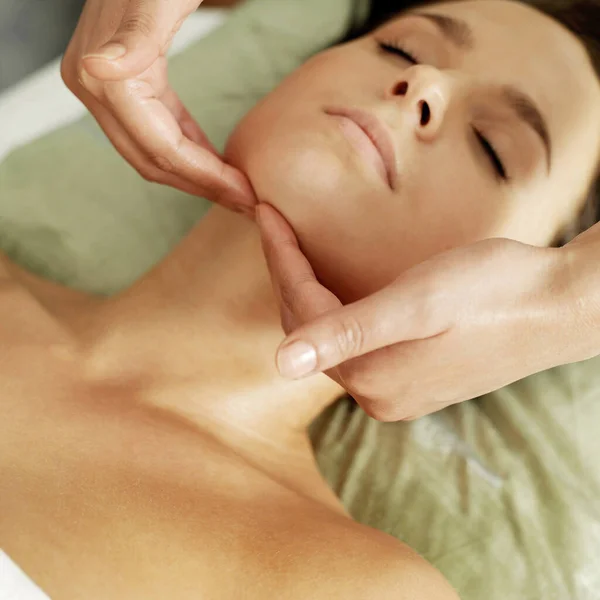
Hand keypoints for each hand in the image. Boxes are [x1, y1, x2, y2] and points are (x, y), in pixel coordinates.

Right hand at [61, 0, 255, 213]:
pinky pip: (155, 130)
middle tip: (248, 203)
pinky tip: (214, 162)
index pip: (162, 148)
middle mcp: (95, 89)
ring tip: (237, 189)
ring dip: (195, 175)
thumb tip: (97, 70)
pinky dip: (186, 149)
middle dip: (203, 186)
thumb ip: (135, 37)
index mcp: (105, 78)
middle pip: (153, 160)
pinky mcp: (119, 87)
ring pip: (151, 153)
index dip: (205, 178)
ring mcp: (103, 89)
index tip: (246, 195)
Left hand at [257, 203, 593, 421]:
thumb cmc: (494, 293)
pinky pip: (358, 346)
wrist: (560, 306)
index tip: (265, 213)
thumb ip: (347, 334)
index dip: (281, 260)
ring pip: (332, 337)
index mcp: (371, 377)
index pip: (303, 314)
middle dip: (289, 275)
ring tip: (296, 250)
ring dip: (311, 294)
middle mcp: (377, 393)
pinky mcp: (416, 379)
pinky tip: (338, 290)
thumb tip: (281, 365)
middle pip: (311, 329)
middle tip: (276, 225)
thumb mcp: (415, 304)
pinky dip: (339, 314)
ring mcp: (397, 390)